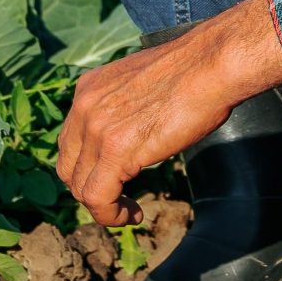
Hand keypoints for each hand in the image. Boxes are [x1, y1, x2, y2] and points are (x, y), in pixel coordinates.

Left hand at [55, 0, 281, 228]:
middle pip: (69, 167)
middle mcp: (84, 106)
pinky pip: (97, 198)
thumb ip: (126, 107)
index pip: (71, 141)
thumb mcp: (143, 85)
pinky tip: (133, 215)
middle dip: (91, 188)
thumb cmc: (194, 72)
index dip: (88, 167)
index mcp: (89, 88)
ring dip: (104, 207)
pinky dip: (111, 215)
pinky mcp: (116, 150)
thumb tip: (134, 130)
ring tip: (129, 210)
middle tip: (119, 197)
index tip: (114, 178)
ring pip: (80, 187)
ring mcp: (97, 128)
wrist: (212, 65)